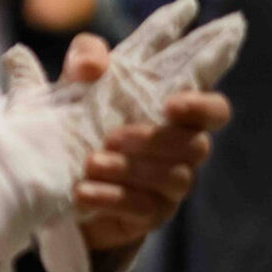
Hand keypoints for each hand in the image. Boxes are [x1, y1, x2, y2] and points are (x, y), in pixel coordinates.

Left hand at [59, 32, 233, 251]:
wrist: (57, 177)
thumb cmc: (80, 118)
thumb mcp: (76, 81)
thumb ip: (86, 57)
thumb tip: (93, 65)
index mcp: (173, 113)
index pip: (214, 109)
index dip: (203, 107)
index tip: (171, 105)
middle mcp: (182, 148)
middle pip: (197, 145)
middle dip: (155, 140)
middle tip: (112, 136)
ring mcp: (170, 184)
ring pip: (173, 178)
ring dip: (130, 170)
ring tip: (91, 162)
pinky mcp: (151, 214)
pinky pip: (142, 208)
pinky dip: (110, 198)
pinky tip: (82, 191)